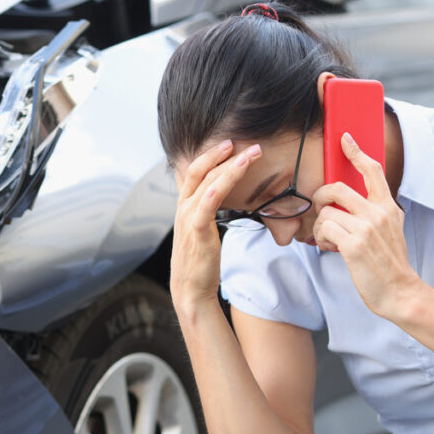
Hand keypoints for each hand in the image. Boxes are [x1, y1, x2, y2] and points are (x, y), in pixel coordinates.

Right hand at [170, 140, 261, 311]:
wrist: (190, 289)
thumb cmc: (199, 261)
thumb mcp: (200, 230)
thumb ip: (205, 211)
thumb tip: (217, 198)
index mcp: (185, 206)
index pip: (195, 172)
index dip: (211, 155)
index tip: (231, 144)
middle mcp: (183, 207)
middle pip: (200, 171)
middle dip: (222, 154)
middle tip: (245, 144)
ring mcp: (188, 217)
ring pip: (208, 183)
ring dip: (231, 166)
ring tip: (250, 155)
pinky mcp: (196, 230)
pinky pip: (207, 204)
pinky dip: (218, 187)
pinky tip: (232, 174)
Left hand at [312, 132, 421, 318]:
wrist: (400, 292)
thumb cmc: (389, 265)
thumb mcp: (390, 232)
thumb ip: (373, 215)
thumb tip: (346, 207)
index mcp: (388, 207)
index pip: (372, 172)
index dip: (356, 152)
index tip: (345, 138)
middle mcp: (379, 213)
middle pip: (337, 188)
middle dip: (320, 198)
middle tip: (321, 212)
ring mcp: (367, 228)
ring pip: (326, 213)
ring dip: (321, 228)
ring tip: (331, 242)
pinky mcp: (354, 244)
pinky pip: (324, 230)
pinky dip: (322, 240)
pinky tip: (330, 249)